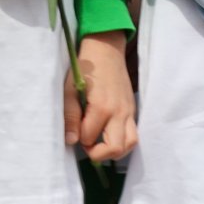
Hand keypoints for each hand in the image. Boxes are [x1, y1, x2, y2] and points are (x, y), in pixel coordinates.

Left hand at [65, 32, 136, 162]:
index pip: (89, 138)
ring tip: (100, 145)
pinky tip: (109, 135)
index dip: (78, 138)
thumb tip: (71, 141)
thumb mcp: (70, 90)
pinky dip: (122, 141)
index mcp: (102, 107)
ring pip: (130, 144)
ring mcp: (129, 111)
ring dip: (115, 152)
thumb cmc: (85, 68)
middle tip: (87, 144)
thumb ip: (71, 116)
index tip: (73, 130)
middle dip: (98, 153)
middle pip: (116, 148)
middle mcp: (119, 112)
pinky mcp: (132, 110)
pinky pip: (133, 133)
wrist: (106, 50)